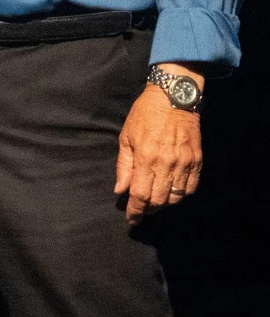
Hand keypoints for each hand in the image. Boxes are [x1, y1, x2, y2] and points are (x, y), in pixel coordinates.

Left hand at [115, 79, 202, 221]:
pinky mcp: (197, 160)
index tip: (131, 219)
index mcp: (146, 158)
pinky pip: (191, 187)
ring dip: (164, 203)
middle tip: (142, 209)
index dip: (135, 212)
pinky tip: (172, 190)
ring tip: (156, 200)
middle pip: (159, 201)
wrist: (174, 96)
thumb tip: (120, 190)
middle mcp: (166, 164)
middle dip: (148, 209)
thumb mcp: (126, 137)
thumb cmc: (144, 115)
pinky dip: (181, 194)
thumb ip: (123, 166)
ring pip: (176, 198)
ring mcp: (184, 163)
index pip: (140, 195)